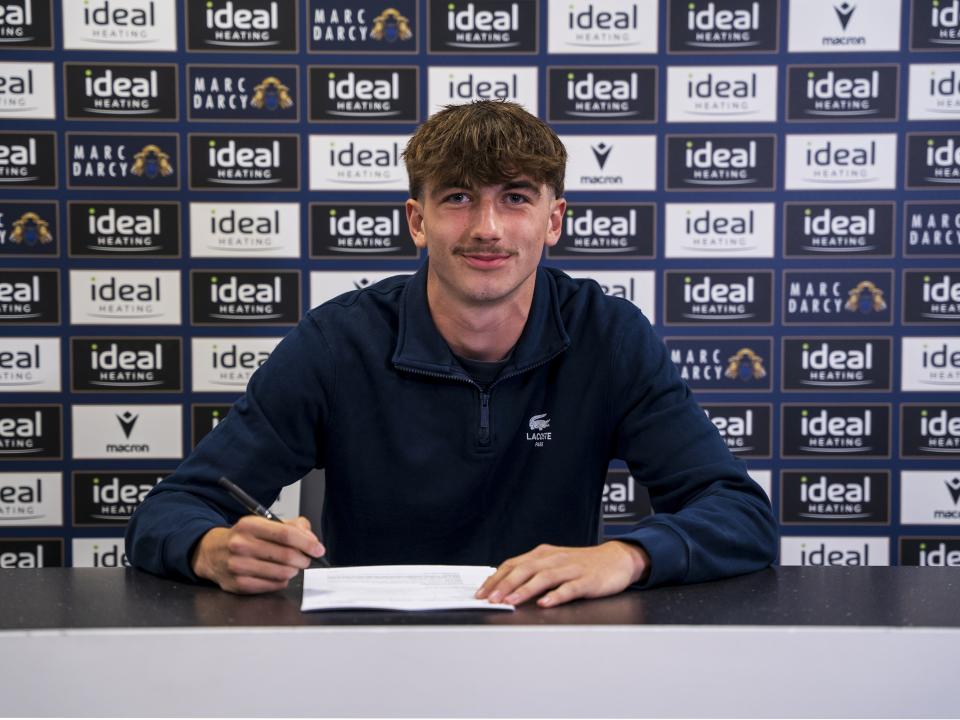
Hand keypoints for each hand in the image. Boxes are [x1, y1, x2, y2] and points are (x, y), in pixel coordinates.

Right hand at [191, 515, 324, 593]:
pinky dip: (281, 581)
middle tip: (306, 559)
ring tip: (291, 566)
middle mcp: (241, 545)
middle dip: (303, 559)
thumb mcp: (264, 523)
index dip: (307, 543)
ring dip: (293, 570)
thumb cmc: (244, 537)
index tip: (318, 549)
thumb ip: (292, 526)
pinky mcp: (238, 584)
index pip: (286, 534)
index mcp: (249, 525)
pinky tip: (278, 574)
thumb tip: (311, 539)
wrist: (212, 552)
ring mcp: (238, 566)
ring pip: (282, 573)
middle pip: (286, 555)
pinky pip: (272, 585)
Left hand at [475, 541, 649, 607]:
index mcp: (543, 555)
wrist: (617, 558)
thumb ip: (533, 571)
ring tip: (511, 601)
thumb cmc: (583, 564)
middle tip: (490, 598)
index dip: (496, 578)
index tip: (481, 592)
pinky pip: (570, 588)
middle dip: (505, 584)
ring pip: (544, 577)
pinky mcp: (587, 580)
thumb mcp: (555, 563)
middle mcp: (555, 559)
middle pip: (525, 569)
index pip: (514, 564)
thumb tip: (505, 585)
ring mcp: (571, 569)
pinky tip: (546, 603)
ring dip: (525, 590)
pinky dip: (557, 595)